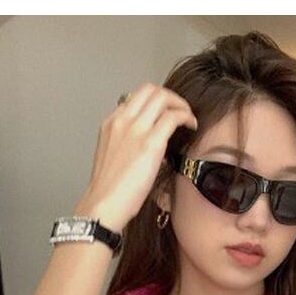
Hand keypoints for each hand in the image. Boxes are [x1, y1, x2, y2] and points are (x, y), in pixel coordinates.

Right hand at [74, 82, 197, 232]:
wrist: (103, 205)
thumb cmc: (109, 190)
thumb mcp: (113, 156)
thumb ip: (126, 142)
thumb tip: (147, 142)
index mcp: (111, 123)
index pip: (136, 97)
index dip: (156, 101)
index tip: (166, 112)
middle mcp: (122, 120)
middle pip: (150, 89)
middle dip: (170, 96)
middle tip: (180, 110)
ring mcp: (136, 129)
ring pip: (162, 97)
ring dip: (180, 104)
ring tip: (188, 118)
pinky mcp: (150, 143)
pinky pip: (173, 117)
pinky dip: (186, 116)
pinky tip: (191, 126)